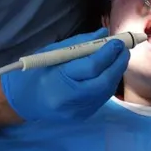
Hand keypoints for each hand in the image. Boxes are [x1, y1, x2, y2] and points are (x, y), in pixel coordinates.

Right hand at [2, 28, 129, 121]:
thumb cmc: (36, 73)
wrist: (25, 101)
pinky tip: (110, 71)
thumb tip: (103, 34)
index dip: (107, 53)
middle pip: (103, 81)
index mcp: (59, 82)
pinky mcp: (84, 116)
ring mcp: (78, 111)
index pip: (90, 67)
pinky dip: (109, 82)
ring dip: (116, 72)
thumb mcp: (52, 53)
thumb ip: (79, 44)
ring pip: (106, 90)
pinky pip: (102, 97)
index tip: (117, 41)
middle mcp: (70, 100)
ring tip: (120, 57)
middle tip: (125, 48)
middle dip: (117, 63)